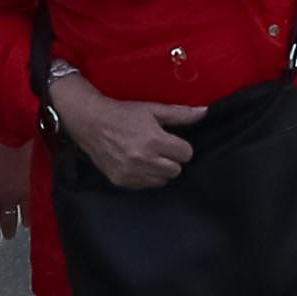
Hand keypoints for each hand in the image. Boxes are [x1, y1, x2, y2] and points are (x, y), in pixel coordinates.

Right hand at [49, 75, 204, 187]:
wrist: (91, 123)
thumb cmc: (124, 114)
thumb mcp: (153, 110)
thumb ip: (180, 114)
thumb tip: (205, 112)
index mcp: (154, 141)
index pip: (186, 154)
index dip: (181, 147)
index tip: (172, 141)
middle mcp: (143, 160)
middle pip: (176, 170)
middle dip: (172, 159)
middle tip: (161, 148)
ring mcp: (131, 173)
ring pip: (162, 180)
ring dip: (160, 170)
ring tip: (149, 156)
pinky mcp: (121, 181)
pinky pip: (145, 185)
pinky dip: (146, 177)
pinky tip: (138, 163)